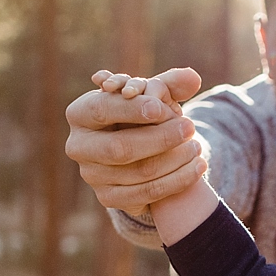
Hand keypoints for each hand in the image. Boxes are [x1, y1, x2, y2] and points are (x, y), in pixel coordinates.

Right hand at [65, 66, 208, 217]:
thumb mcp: (152, 94)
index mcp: (79, 113)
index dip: (131, 109)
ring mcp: (91, 175)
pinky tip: (197, 167)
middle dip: (159, 138)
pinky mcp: (107, 197)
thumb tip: (193, 78)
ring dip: (174, 159)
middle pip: (118, 148)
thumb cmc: (141, 113)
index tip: (161, 108)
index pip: (101, 109)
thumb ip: (172, 83)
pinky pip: (146, 194)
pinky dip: (177, 180)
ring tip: (197, 145)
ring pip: (138, 172)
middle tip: (189, 127)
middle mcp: (77, 146)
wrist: (137, 150)